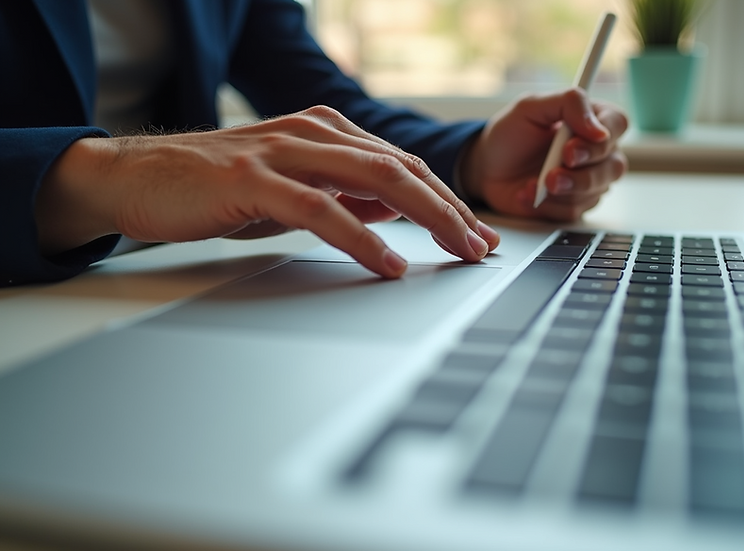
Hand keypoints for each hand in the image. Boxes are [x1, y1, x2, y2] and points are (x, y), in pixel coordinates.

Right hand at [35, 106, 499, 277]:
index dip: (445, 200)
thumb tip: (392, 215)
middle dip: (451, 209)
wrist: (132, 178)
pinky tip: (388, 262)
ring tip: (458, 251)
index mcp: (324, 134)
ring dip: (426, 218)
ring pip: (375, 180)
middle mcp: (312, 133)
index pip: (402, 166)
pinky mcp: (253, 179)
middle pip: (402, 169)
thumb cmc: (212, 189)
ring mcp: (283, 151)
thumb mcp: (290, 195)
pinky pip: (322, 209)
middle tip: (482, 246)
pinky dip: (362, 238)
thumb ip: (341, 198)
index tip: (476, 234)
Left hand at [460, 88, 628, 220]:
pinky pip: (575, 210)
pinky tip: (530, 194)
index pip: (617, 124)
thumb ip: (567, 104)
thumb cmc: (509, 135)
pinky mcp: (574, 204)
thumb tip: (598, 129)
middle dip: (581, 174)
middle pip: (614, 165)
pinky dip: (549, 205)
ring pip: (597, 191)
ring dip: (564, 191)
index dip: (600, 140)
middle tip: (551, 175)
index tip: (570, 149)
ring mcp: (588, 180)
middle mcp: (596, 151)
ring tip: (537, 184)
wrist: (486, 169)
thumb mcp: (530, 107)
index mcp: (591, 119)